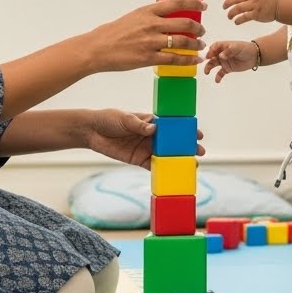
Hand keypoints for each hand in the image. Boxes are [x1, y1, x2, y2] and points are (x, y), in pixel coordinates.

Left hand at [80, 109, 206, 168]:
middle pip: (173, 142)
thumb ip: (139, 124)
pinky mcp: (138, 159)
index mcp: (152, 122)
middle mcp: (152, 136)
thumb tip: (153, 129)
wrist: (92, 131)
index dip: (185, 130)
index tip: (197, 134)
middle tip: (200, 151)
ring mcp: (146, 148)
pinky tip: (173, 174)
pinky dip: (162, 170)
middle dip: (187, 146)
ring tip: (192, 164)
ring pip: (166, 155)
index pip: (172, 126)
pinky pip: (153, 166)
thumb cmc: (109, 119)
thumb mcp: (125, 118)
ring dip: (178, 159)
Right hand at [84, 0, 205, 73]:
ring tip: (200, 46)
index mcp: (148, 11)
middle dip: (198, 28)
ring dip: (196, 44)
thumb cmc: (113, 33)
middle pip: (185, 23)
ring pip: (183, 41)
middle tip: (202, 31)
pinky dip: (188, 60)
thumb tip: (167, 18)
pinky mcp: (149, 58)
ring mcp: (151, 41)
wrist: (96, 48)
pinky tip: (194, 59)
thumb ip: (150, 17)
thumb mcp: (133, 16)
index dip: (195, 4)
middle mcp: (151, 24)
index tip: (204, 7)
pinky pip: (175, 59)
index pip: (178, 3)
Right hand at [203, 40, 259, 80]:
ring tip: (207, 72)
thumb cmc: (245, 49)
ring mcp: (224, 61)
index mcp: (223, 46)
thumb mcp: (237, 48)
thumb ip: (229, 51)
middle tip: (206, 65)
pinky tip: (217, 80)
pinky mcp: (228, 68)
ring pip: (214, 64)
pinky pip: (221, 73)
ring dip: (209, 68)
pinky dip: (218, 77)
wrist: (254, 56)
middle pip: (212, 56)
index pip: (214, 47)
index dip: (210, 51)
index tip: (208, 56)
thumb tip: (220, 56)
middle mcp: (222, 54)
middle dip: (207, 60)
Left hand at [223, 0, 278, 24]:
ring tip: (229, 16)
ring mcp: (254, 5)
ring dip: (231, 13)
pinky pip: (244, 17)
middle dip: (227, 3)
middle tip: (224, 7)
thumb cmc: (268, 0)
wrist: (279, 5)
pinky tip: (236, 22)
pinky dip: (238, 20)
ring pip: (238, 8)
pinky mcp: (256, 14)